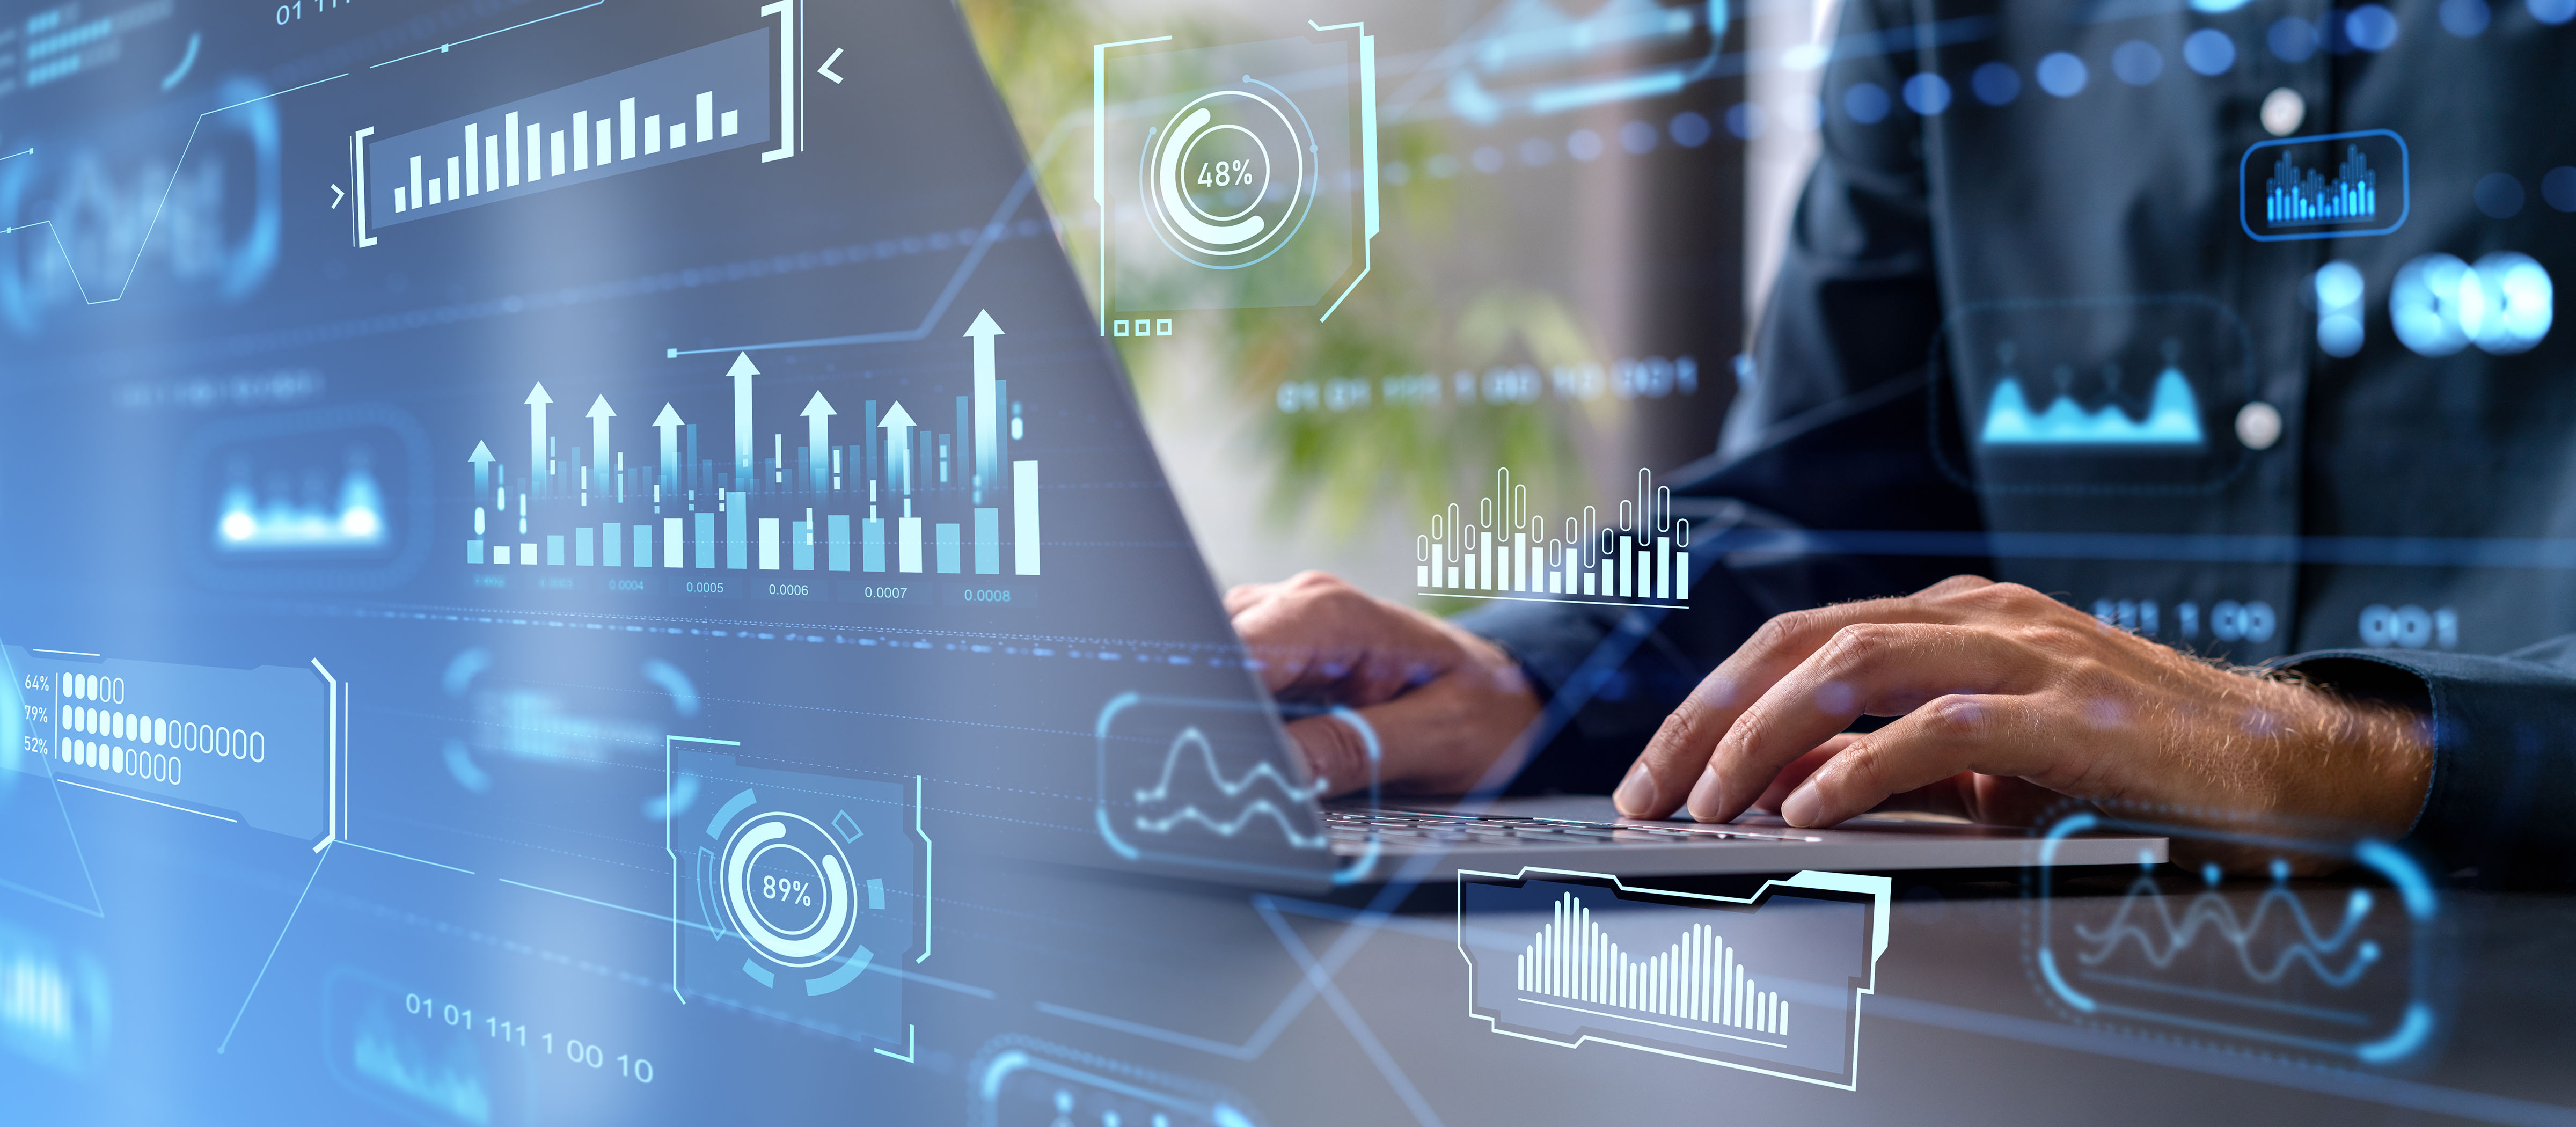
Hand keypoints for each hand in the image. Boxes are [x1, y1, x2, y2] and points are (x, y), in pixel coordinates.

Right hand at [1226, 572, 1540, 795]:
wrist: (1509, 694)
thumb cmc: (1484, 712)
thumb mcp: (1435, 740)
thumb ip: (1351, 750)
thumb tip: (1274, 770)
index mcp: (1332, 613)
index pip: (1233, 650)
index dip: (1215, 706)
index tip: (1224, 758)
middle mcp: (1297, 605)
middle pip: (1208, 659)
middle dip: (1213, 719)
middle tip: (1250, 776)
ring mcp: (1280, 627)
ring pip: (1211, 674)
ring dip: (1225, 722)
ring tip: (1267, 767)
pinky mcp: (1274, 656)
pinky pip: (1230, 686)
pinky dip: (1239, 724)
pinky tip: (1269, 752)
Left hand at [1611, 576, 2433, 842]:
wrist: (2272, 766)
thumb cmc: (2124, 763)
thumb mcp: (1984, 762)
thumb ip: (1888, 758)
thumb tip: (1777, 784)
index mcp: (1951, 618)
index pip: (1797, 640)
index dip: (1712, 701)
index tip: (1654, 771)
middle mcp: (1976, 616)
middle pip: (1801, 642)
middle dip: (1709, 716)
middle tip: (1649, 791)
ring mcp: (2023, 652)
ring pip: (1853, 667)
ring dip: (1763, 738)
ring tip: (1707, 802)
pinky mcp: (2066, 708)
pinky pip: (1939, 727)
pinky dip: (1859, 767)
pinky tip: (1806, 810)